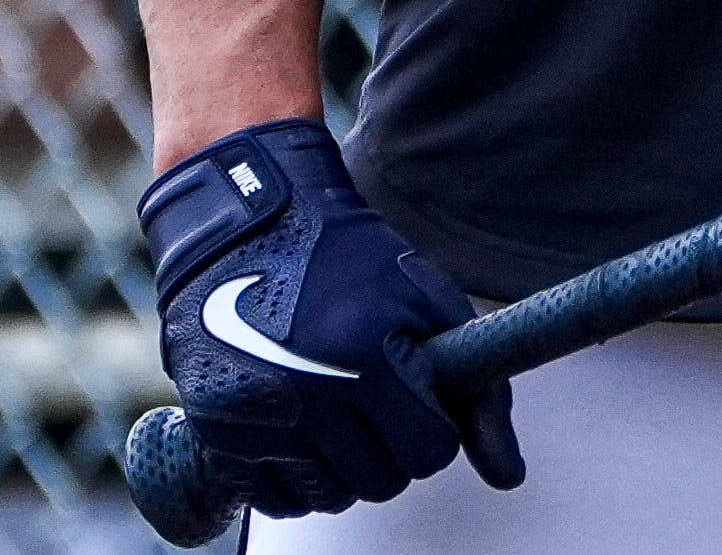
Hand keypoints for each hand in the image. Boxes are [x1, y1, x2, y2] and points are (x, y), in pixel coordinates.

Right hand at [142, 119, 522, 518]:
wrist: (245, 222)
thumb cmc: (341, 254)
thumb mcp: (424, 298)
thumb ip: (478, 388)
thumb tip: (508, 476)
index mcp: (365, 357)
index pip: (429, 453)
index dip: (431, 425)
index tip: (413, 395)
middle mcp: (306, 395)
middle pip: (380, 484)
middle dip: (388, 448)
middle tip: (371, 399)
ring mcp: (253, 417)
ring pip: (328, 496)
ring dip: (340, 465)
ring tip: (330, 405)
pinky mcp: (213, 431)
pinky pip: (273, 500)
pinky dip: (290, 476)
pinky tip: (293, 426)